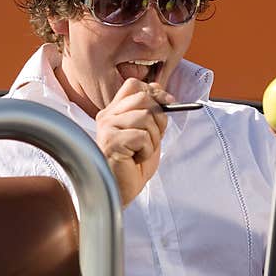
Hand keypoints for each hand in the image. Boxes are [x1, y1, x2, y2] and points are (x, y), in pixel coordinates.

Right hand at [96, 79, 174, 205]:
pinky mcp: (111, 141)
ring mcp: (107, 127)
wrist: (122, 190)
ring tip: (141, 151)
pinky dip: (146, 150)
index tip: (168, 104)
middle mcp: (107, 116)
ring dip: (152, 138)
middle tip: (152, 139)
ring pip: (145, 116)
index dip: (155, 92)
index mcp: (114, 111)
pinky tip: (135, 158)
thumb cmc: (133, 165)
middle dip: (158, 119)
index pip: (134, 85)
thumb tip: (163, 95)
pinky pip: (141, 136)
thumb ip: (151, 112)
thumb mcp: (147, 132)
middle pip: (143, 98)